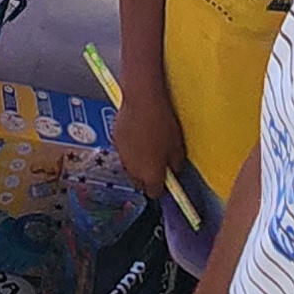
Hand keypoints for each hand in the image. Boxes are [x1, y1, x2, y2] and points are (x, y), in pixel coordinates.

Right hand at [113, 76, 185, 199]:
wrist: (142, 101)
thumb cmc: (162, 123)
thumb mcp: (178, 146)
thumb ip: (176, 164)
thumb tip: (174, 169)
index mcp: (150, 175)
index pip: (155, 193)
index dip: (162, 187)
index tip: (167, 180)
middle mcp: (133, 171)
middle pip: (140, 184)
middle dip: (148, 178)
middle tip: (158, 164)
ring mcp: (122, 157)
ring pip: (131, 168)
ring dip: (139, 164)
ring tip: (148, 147)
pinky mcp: (115, 142)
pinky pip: (124, 153)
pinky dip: (131, 149)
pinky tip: (139, 135)